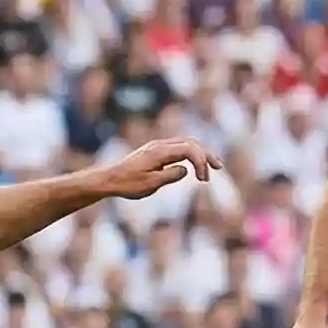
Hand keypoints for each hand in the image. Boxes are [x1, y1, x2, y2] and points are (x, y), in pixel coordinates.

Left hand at [84, 139, 219, 199]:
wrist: (108, 179)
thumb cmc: (127, 184)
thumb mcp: (150, 184)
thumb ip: (170, 175)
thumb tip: (184, 169)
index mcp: (160, 151)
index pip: (190, 149)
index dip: (201, 162)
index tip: (203, 180)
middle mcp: (160, 145)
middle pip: (191, 143)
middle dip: (207, 154)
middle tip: (218, 168)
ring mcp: (158, 147)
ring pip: (185, 144)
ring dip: (200, 154)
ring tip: (212, 166)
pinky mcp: (155, 152)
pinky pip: (178, 148)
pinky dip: (190, 155)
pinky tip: (194, 165)